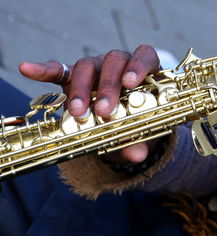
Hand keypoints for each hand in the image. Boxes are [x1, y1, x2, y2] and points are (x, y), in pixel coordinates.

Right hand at [19, 45, 159, 163]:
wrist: (120, 129)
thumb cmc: (135, 125)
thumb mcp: (139, 135)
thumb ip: (140, 142)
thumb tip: (138, 154)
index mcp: (144, 73)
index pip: (144, 57)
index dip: (138, 66)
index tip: (130, 83)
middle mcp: (120, 66)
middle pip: (114, 61)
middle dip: (108, 86)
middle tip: (104, 111)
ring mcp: (97, 70)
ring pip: (88, 66)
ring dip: (82, 88)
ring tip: (78, 111)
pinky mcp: (74, 78)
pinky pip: (58, 70)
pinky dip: (44, 70)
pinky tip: (28, 70)